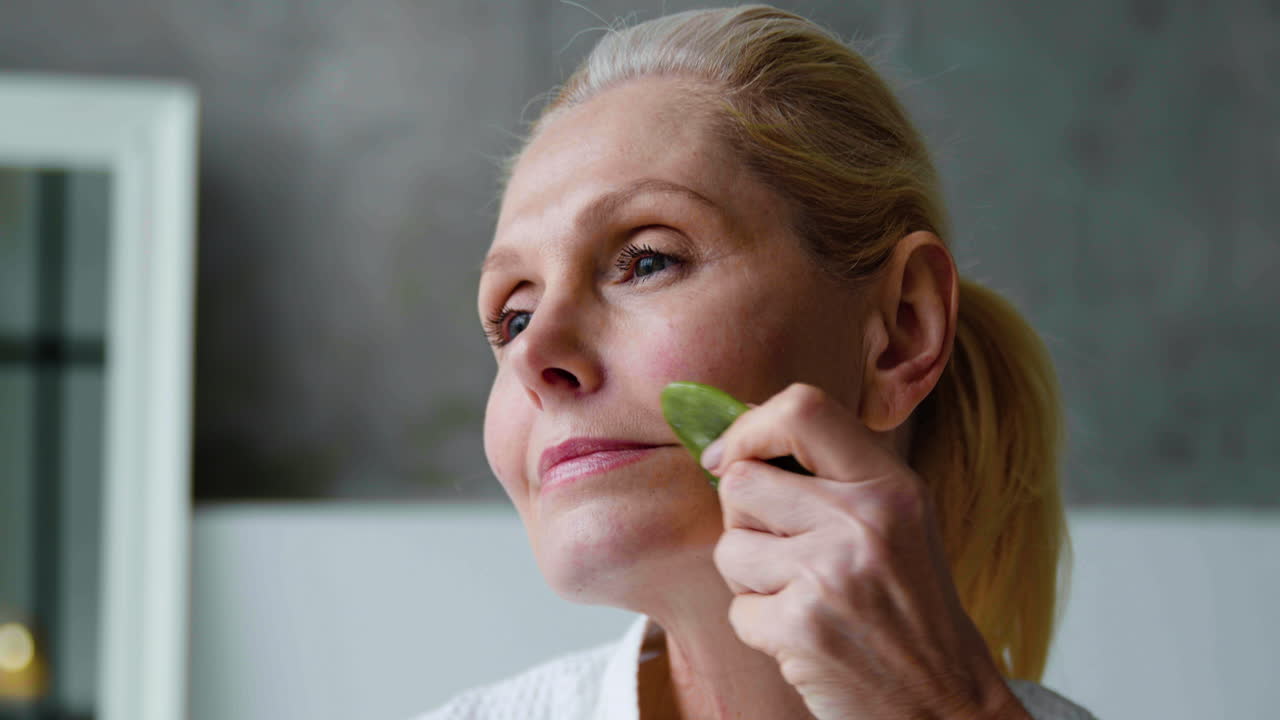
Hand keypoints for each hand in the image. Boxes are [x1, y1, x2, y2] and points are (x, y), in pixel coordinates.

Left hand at [703, 383, 1029, 719]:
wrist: (947, 702)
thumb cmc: (910, 607)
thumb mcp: (896, 521)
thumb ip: (831, 474)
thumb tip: (737, 435)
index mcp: (889, 485)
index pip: (801, 408)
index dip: (748, 427)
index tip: (728, 455)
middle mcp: (863, 521)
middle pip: (741, 482)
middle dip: (744, 519)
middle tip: (785, 552)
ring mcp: (830, 575)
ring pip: (728, 548)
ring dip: (749, 579)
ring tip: (801, 596)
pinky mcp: (801, 629)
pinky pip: (737, 611)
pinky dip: (760, 629)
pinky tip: (804, 636)